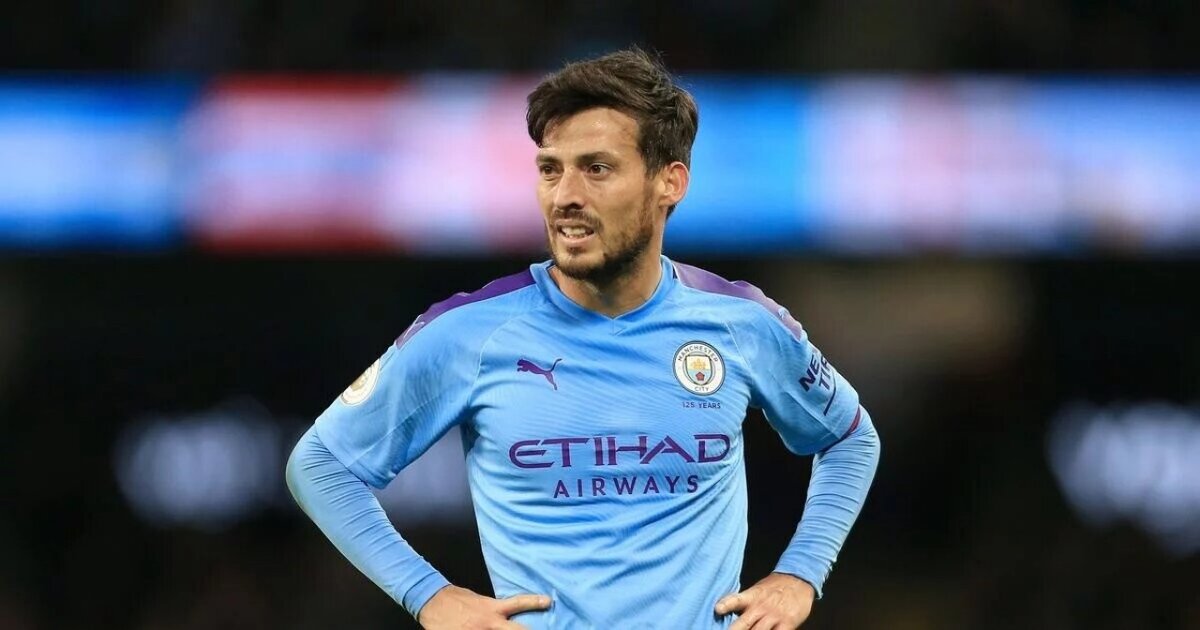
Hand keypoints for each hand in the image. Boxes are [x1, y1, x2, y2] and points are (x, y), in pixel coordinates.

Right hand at [418, 585, 550, 628]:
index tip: (548, 601)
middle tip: (548, 628)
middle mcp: (490, 622)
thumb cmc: (456, 599)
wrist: (433, 602)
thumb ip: (494, 609)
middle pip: (516, 629)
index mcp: (492, 609)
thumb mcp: (479, 601)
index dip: (534, 602)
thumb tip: (505, 613)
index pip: (518, 603)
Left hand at [714, 573, 814, 628]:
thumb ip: (745, 604)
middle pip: (744, 623)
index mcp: (752, 596)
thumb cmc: (775, 587)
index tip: (717, 609)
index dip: (726, 604)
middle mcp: (761, 606)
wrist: (798, 580)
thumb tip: (729, 616)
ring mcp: (774, 616)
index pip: (736, 600)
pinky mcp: (787, 623)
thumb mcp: (758, 590)